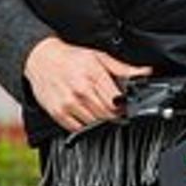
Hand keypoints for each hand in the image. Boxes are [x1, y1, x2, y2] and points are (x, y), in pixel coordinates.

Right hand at [24, 37, 151, 132]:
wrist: (41, 59)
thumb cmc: (70, 57)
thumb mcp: (99, 57)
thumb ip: (123, 68)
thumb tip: (145, 72)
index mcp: (93, 75)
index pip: (116, 102)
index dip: (124, 107)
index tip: (125, 106)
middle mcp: (81, 90)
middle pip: (107, 115)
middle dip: (114, 115)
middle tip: (114, 109)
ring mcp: (68, 103)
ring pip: (94, 124)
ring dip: (101, 121)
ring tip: (99, 110)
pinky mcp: (58, 113)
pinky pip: (78, 128)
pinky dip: (85, 125)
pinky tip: (86, 114)